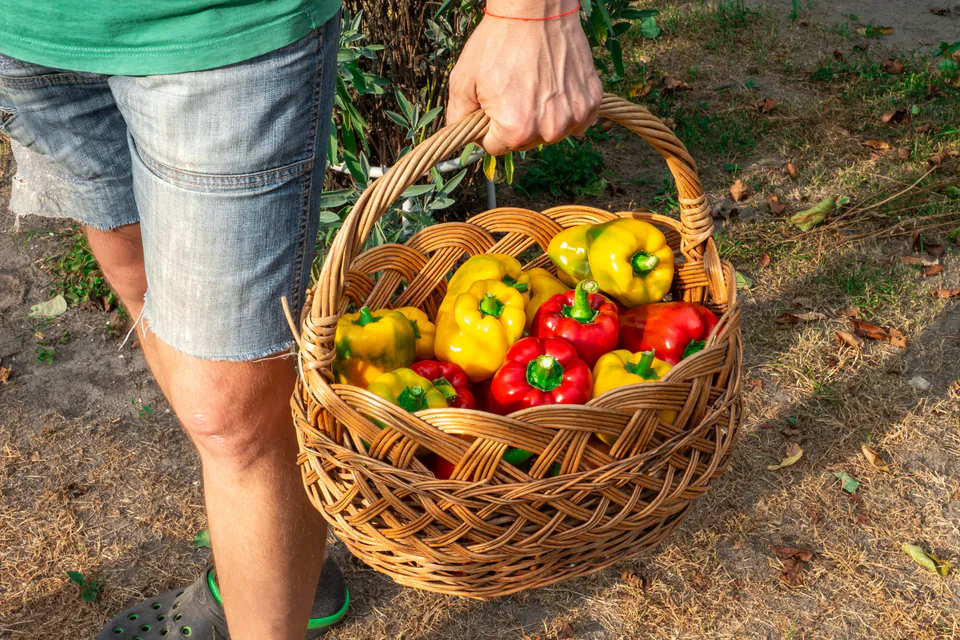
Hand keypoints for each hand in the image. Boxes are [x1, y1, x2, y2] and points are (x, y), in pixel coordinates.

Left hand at [446, 0, 602, 155]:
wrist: (536, 9)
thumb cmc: (498, 42)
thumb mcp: (462, 80)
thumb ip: (458, 117)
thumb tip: (464, 138)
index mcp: (516, 130)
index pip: (495, 147)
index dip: (489, 126)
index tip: (492, 104)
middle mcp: (548, 130)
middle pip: (524, 143)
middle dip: (515, 123)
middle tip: (514, 89)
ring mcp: (573, 116)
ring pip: (550, 133)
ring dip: (542, 118)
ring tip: (536, 85)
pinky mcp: (591, 102)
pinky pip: (576, 123)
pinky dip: (566, 110)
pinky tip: (555, 88)